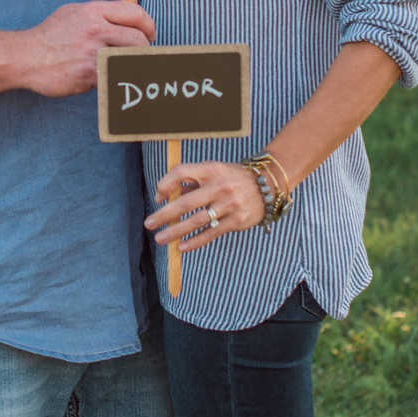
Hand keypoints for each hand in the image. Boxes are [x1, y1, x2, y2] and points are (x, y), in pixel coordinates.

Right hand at [11, 0, 155, 96]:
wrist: (26, 57)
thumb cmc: (51, 35)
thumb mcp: (75, 12)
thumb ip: (105, 11)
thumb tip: (135, 7)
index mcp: (94, 11)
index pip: (136, 14)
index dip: (148, 26)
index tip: (148, 35)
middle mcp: (95, 29)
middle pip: (139, 39)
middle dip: (144, 50)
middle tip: (139, 55)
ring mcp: (92, 52)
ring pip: (130, 59)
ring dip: (131, 65)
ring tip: (125, 67)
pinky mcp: (88, 74)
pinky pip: (114, 76)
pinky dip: (115, 78)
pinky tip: (108, 78)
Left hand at [144, 161, 265, 251]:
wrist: (268, 184)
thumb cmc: (233, 178)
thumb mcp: (214, 170)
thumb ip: (192, 181)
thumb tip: (166, 196)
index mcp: (211, 169)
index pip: (181, 172)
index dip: (166, 184)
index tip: (158, 196)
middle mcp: (220, 186)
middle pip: (186, 202)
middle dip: (164, 215)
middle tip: (149, 223)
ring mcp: (229, 204)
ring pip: (196, 221)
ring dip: (176, 231)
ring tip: (160, 239)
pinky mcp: (237, 220)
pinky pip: (212, 233)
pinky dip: (195, 241)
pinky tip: (182, 246)